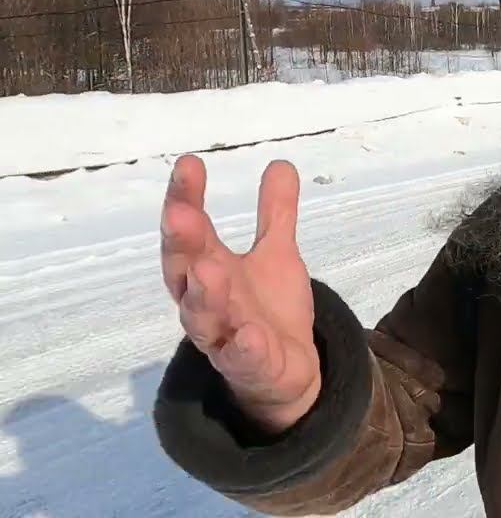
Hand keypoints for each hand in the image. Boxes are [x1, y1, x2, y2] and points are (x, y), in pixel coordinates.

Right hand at [161, 155, 320, 433]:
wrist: (284, 372)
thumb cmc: (267, 308)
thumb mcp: (277, 255)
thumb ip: (276, 214)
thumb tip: (281, 163)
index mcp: (207, 270)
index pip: (189, 233)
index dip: (185, 200)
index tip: (189, 164)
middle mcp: (205, 303)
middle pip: (183, 272)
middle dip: (182, 244)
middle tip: (181, 214)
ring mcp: (223, 338)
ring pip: (203, 318)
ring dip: (204, 294)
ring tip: (208, 268)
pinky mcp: (249, 368)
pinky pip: (242, 360)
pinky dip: (243, 349)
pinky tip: (249, 336)